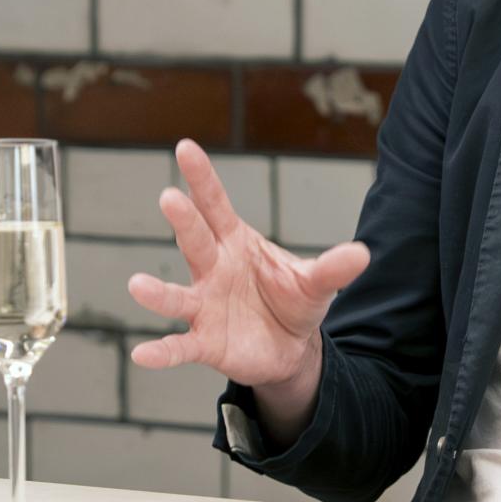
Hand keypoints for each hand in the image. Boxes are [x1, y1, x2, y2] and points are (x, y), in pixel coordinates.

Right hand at [128, 139, 369, 391]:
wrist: (289, 347)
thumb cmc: (292, 301)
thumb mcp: (317, 283)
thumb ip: (333, 268)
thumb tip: (362, 253)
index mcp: (236, 243)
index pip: (216, 205)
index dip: (202, 178)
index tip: (185, 147)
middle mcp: (213, 268)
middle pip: (196, 240)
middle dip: (184, 219)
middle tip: (170, 196)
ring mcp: (205, 304)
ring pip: (178, 295)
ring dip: (158, 292)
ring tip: (138, 285)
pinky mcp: (205, 341)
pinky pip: (181, 345)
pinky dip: (162, 351)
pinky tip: (144, 354)